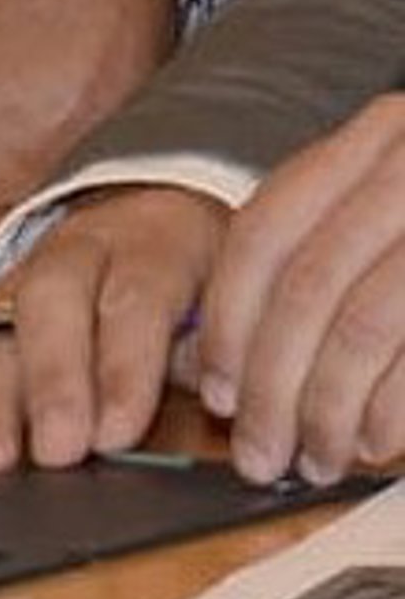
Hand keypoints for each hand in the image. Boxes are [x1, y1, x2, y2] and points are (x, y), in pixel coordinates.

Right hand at [0, 186, 221, 474]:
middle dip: (50, 380)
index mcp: (157, 242)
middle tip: (54, 450)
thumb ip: (217, 355)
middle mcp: (85, 250)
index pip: (137, 296)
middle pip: (53, 301)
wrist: (162, 221)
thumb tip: (222, 421)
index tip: (116, 433)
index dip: (124, 366)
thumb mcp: (229, 303)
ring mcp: (31, 274)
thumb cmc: (204, 280)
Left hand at [199, 94, 404, 482]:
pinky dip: (391, 411)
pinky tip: (377, 445)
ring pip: (363, 325)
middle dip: (272, 383)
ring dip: (328, 409)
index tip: (215, 388)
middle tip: (257, 452)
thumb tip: (212, 359)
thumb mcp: (382, 209)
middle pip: (308, 285)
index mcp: (374, 139)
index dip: (229, 318)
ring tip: (315, 459)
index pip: (266, 230)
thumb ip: (309, 258)